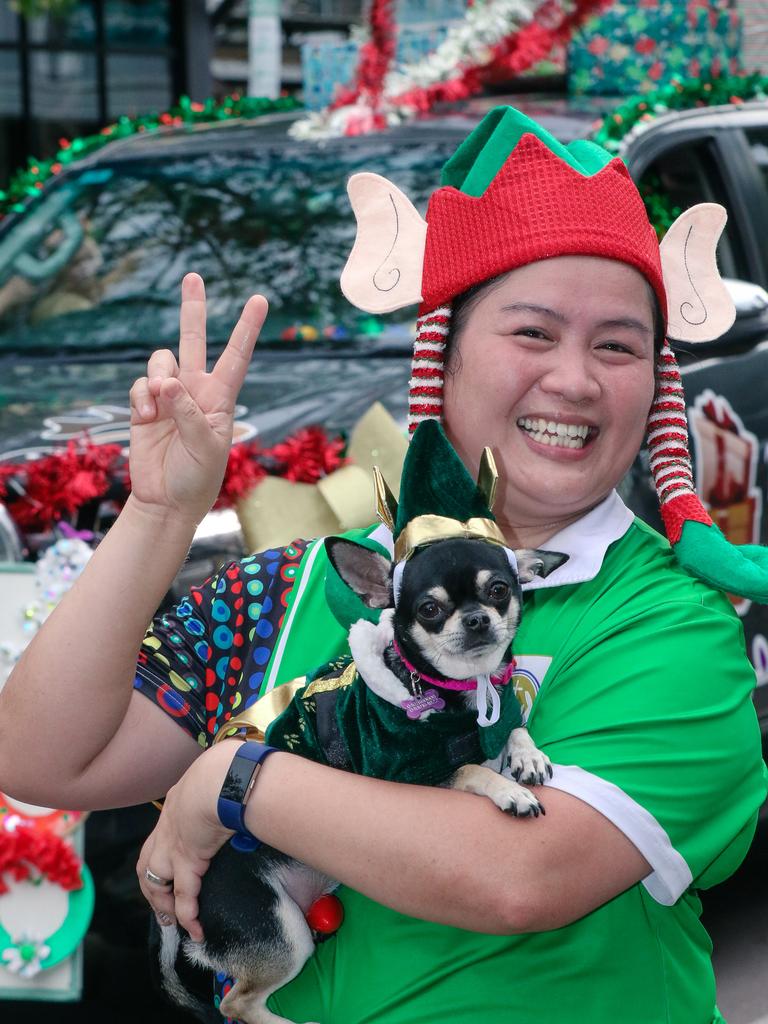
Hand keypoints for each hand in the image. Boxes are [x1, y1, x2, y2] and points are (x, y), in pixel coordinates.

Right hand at [128, 274, 267, 524]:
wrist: (167, 500)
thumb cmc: (198, 477)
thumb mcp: (205, 447)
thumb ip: (188, 412)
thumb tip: (166, 381)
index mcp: (221, 398)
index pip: (236, 356)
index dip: (247, 328)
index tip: (260, 300)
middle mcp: (195, 390)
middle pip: (193, 340)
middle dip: (193, 308)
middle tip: (194, 276)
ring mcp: (168, 396)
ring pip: (161, 360)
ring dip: (158, 375)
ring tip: (159, 402)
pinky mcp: (144, 406)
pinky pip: (139, 384)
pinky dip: (141, 396)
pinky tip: (147, 416)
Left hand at [136, 740, 243, 940]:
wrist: (222, 778)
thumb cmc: (228, 769)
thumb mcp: (220, 774)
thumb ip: (227, 783)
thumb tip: (248, 780)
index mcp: (177, 805)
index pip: (161, 837)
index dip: (161, 856)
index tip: (170, 870)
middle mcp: (167, 828)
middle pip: (146, 864)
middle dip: (151, 887)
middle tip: (162, 906)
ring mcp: (172, 846)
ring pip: (154, 883)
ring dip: (162, 904)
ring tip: (175, 921)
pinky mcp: (187, 861)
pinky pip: (183, 895)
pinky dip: (188, 914)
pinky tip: (196, 929)